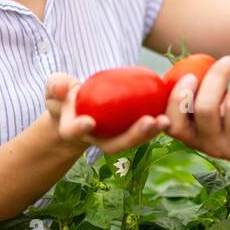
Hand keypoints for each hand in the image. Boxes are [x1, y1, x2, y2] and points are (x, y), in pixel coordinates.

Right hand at [43, 72, 169, 154]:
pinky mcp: (130, 132)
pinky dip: (158, 122)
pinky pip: (145, 130)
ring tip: (165, 120)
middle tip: (149, 123)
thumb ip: (55, 85)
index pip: (76, 131)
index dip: (80, 128)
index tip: (89, 121)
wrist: (77, 107)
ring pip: (134, 140)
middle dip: (133, 136)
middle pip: (115, 144)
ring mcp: (114, 138)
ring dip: (151, 133)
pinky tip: (173, 110)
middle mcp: (96, 139)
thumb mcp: (55, 87)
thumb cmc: (64, 95)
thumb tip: (63, 87)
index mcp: (74, 129)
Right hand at [163, 55, 229, 169]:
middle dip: (216, 77)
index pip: (175, 125)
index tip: (190, 76)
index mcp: (195, 138)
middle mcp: (214, 147)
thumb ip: (200, 99)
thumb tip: (194, 66)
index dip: (178, 99)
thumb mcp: (214, 118)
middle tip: (228, 60)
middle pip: (206, 108)